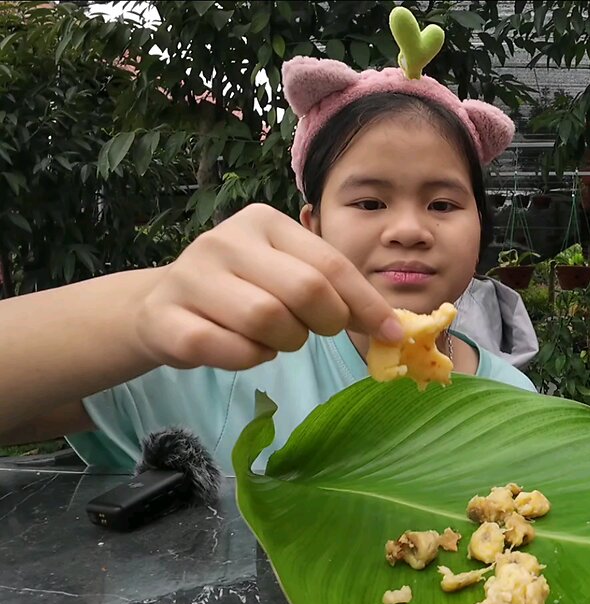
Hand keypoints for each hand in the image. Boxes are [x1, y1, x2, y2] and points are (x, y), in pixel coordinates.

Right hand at [136, 204, 402, 370]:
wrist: (161, 306)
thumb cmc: (243, 291)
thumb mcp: (289, 276)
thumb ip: (336, 291)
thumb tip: (393, 329)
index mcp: (264, 222)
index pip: (330, 264)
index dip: (367, 303)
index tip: (392, 335)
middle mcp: (225, 240)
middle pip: (304, 289)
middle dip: (324, 322)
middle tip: (315, 332)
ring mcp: (191, 276)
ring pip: (266, 319)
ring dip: (284, 342)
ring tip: (273, 338)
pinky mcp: (166, 317)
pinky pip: (230, 350)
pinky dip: (249, 359)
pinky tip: (244, 349)